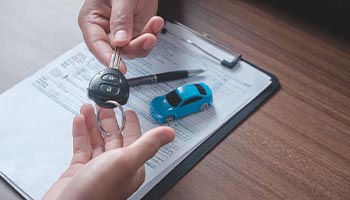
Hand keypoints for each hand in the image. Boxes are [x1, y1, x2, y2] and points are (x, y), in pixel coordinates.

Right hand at [43, 104, 174, 199]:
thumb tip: (169, 133)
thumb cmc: (96, 194)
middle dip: (109, 119)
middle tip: (104, 105)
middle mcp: (116, 167)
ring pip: (97, 140)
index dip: (131, 123)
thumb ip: (148, 144)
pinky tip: (79, 121)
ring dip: (93, 123)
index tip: (128, 111)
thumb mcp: (126, 162)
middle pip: (114, 137)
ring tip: (88, 108)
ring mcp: (97, 169)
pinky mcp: (80, 171)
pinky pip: (82, 147)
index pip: (135, 138)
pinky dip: (81, 133)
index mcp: (131, 165)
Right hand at [78, 0, 163, 72]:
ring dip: (147, 40)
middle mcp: (106, 30)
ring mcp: (122, 33)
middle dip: (136, 46)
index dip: (107, 58)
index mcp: (92, 21)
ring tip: (154, 24)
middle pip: (118, 52)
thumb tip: (120, 41)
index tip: (119, 67)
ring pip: (134, 50)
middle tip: (148, 37)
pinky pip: (145, 43)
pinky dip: (153, 34)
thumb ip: (120, 19)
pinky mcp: (136, 33)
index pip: (96, 45)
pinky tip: (155, 22)